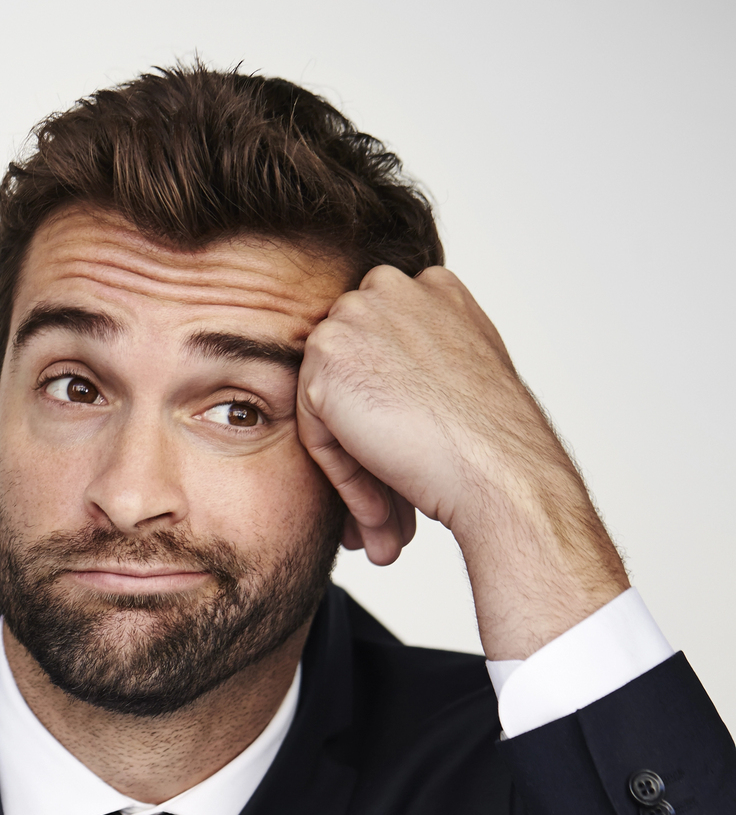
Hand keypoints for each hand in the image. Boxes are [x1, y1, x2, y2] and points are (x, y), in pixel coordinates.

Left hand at [297, 265, 627, 657]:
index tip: (406, 463)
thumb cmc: (493, 439)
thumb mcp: (463, 375)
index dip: (389, 417)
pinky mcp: (326, 357)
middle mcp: (390, 289)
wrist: (500, 469)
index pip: (377, 356)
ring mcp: (356, 317)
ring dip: (355, 470)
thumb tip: (383, 381)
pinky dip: (342, 476)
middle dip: (364, 446)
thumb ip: (422, 359)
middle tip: (388, 511)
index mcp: (430, 288)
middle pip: (349, 381)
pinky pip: (315, 430)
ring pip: (330, 410)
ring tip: (385, 525)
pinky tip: (376, 515)